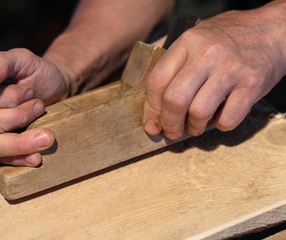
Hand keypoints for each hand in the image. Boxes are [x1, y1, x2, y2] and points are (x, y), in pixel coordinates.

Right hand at [0, 48, 67, 165]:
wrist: (53, 88)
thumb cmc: (35, 73)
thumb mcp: (21, 59)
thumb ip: (0, 62)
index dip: (9, 98)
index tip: (30, 90)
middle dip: (19, 116)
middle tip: (40, 105)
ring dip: (22, 142)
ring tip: (47, 135)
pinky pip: (1, 160)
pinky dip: (20, 159)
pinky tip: (36, 157)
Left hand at [144, 7, 285, 138]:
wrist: (273, 30)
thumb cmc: (229, 37)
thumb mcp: (196, 37)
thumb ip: (172, 61)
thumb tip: (150, 101)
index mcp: (187, 43)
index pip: (156, 81)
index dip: (151, 108)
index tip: (152, 122)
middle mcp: (206, 54)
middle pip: (174, 100)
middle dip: (168, 124)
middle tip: (171, 131)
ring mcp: (230, 69)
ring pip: (198, 112)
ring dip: (193, 128)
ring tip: (195, 127)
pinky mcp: (252, 84)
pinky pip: (228, 119)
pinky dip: (220, 126)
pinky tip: (219, 118)